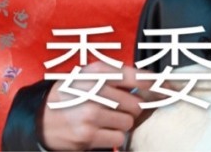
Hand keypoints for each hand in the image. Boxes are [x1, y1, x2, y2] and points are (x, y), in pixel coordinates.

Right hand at [40, 62, 156, 150]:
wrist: (40, 116)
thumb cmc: (71, 92)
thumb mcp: (90, 73)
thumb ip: (118, 73)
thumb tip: (149, 79)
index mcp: (99, 72)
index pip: (137, 77)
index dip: (157, 84)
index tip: (171, 88)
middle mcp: (97, 91)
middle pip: (136, 104)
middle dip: (133, 108)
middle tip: (120, 108)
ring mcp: (93, 114)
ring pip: (128, 122)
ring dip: (122, 123)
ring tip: (106, 118)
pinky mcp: (88, 135)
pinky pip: (118, 138)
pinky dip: (114, 136)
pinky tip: (100, 130)